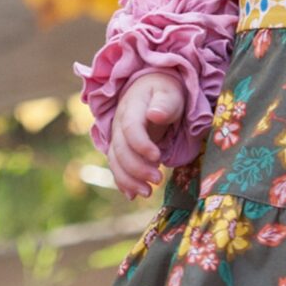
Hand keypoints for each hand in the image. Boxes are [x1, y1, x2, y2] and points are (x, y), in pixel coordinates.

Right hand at [107, 69, 186, 198]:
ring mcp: (117, 138)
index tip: (157, 157)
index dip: (141, 144)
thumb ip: (164, 104)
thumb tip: (154, 115)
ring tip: (148, 193)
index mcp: (132, 107)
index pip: (130, 128)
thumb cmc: (164, 91)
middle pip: (120, 149)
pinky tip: (133, 195)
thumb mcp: (169, 93)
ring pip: (115, 162)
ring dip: (129, 180)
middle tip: (158, 180)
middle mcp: (119, 124)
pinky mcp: (120, 149)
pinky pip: (116, 167)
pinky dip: (123, 182)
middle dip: (137, 168)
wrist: (151, 90)